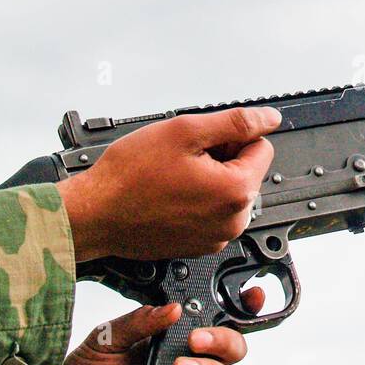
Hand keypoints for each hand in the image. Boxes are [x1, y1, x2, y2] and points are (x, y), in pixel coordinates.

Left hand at [18, 293, 261, 364]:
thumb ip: (138, 322)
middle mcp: (185, 362)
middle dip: (224, 339)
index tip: (250, 296)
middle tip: (195, 340)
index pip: (213, 319)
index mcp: (170, 336)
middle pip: (231, 347)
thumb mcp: (103, 340)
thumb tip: (172, 309)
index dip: (239, 307)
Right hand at [57, 106, 280, 261]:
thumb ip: (235, 122)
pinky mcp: (199, 245)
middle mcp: (233, 221)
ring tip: (172, 177)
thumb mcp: (185, 131)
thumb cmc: (130, 175)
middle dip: (221, 158)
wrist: (95, 214)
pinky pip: (211, 212)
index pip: (262, 147)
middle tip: (182, 158)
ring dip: (208, 178)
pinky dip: (196, 199)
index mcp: (236, 192)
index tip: (202, 141)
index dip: (231, 137)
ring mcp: (217, 237)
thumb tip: (269, 119)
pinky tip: (168, 195)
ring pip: (228, 191)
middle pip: (246, 171)